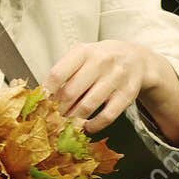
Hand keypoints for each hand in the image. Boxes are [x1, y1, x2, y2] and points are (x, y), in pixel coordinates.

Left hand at [42, 40, 163, 134]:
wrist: (137, 59)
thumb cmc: (102, 59)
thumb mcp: (83, 56)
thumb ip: (65, 72)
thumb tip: (44, 99)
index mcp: (84, 51)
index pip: (57, 74)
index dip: (46, 92)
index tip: (40, 104)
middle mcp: (101, 62)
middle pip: (70, 93)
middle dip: (58, 110)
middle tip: (52, 119)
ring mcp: (116, 78)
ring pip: (87, 106)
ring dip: (73, 119)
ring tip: (66, 124)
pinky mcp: (127, 94)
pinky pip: (106, 116)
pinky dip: (94, 125)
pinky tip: (86, 126)